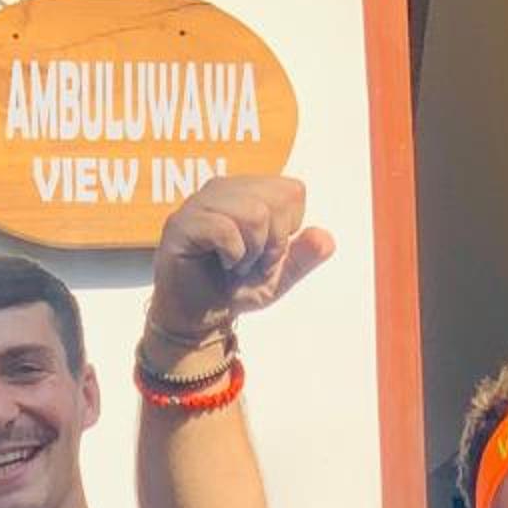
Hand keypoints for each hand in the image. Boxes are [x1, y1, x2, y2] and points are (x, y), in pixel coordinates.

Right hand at [149, 176, 334, 344]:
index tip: (267, 252)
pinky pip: (224, 229)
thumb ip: (305, 256)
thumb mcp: (280, 276)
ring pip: (253, 212)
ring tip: (235, 263)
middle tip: (251, 261)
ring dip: (252, 250)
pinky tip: (221, 263)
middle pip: (276, 199)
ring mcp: (199, 203)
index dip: (288, 228)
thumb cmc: (234, 289)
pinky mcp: (181, 224)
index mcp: (247, 192)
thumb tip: (326, 238)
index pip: (292, 190)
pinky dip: (232, 255)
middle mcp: (223, 189)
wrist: (199, 317)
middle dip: (273, 241)